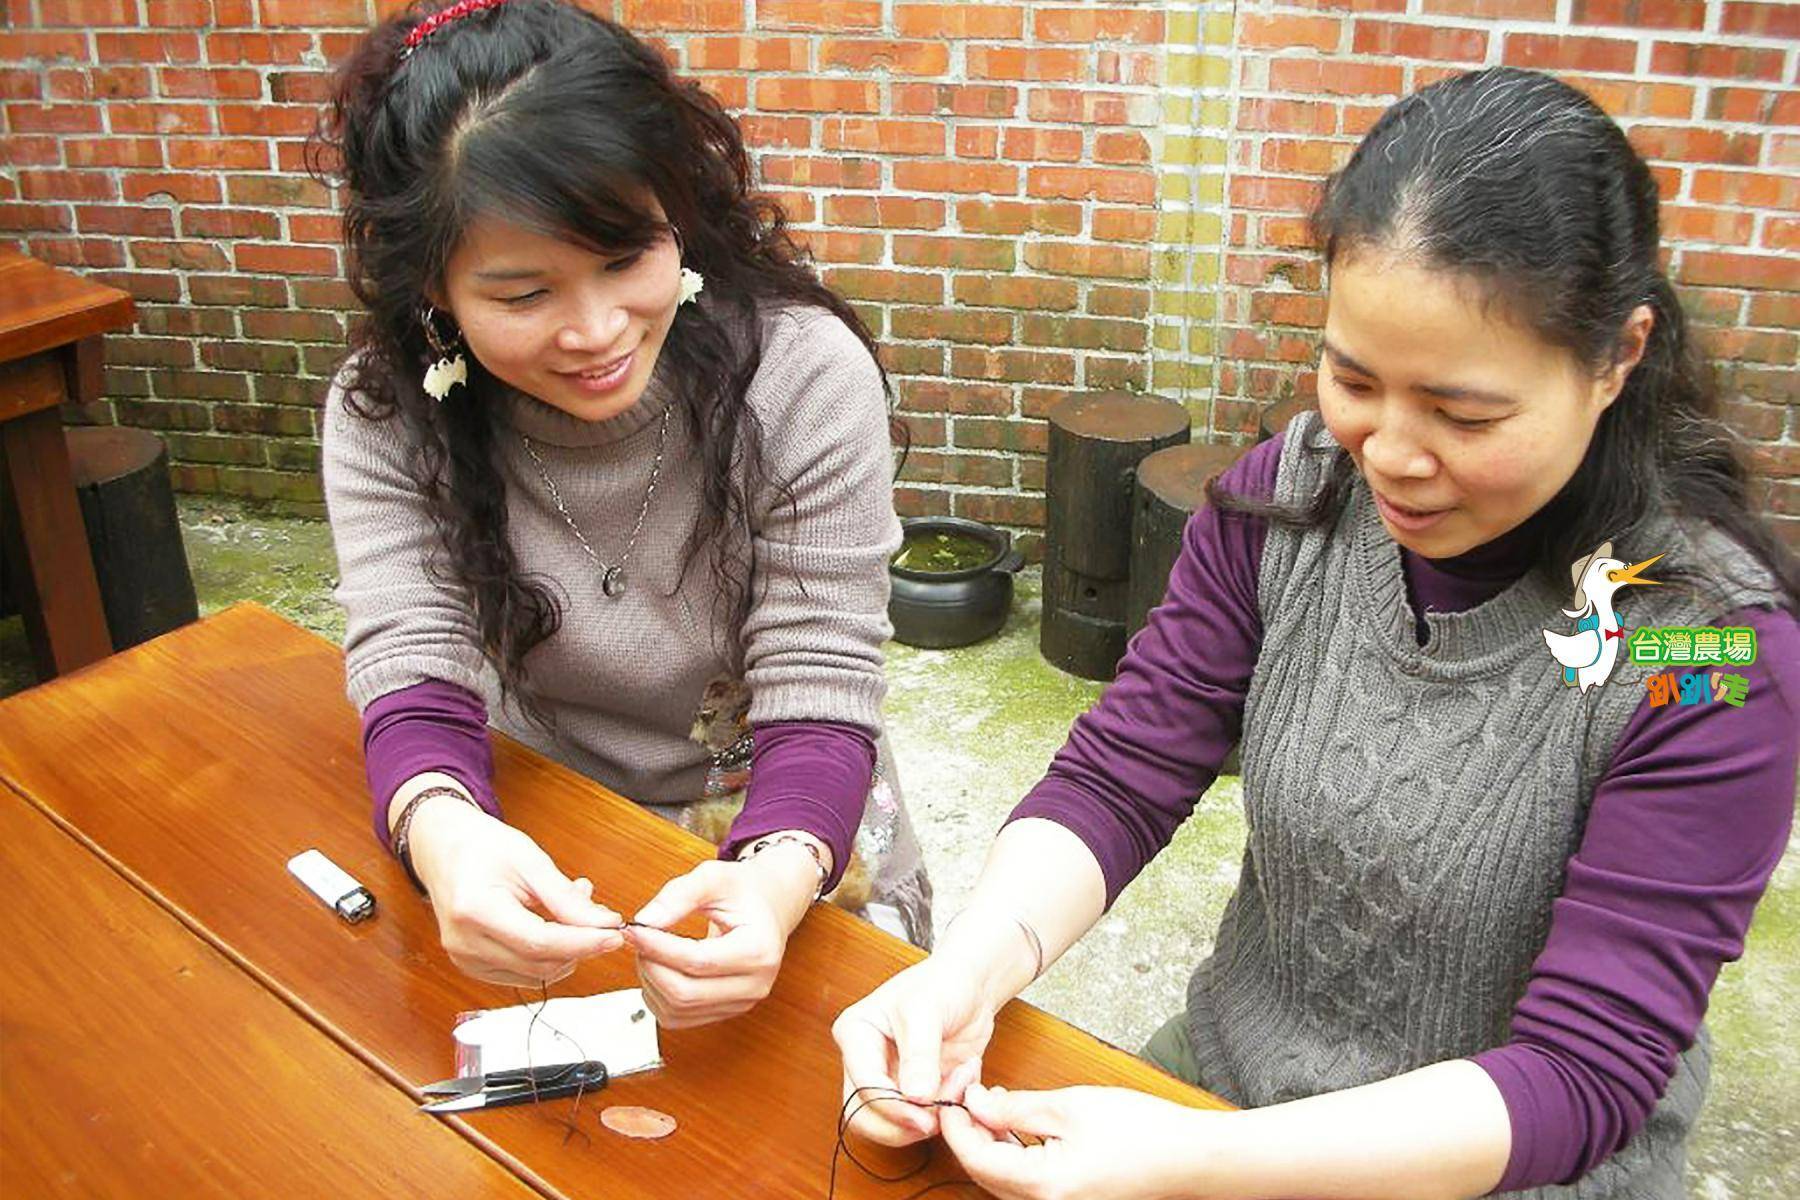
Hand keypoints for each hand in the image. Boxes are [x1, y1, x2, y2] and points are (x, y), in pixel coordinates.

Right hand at [407, 795, 625, 986]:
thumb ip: (565, 897)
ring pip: (536, 974)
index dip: (583, 942)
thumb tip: (603, 924)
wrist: (444, 850)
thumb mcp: (529, 860)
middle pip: (540, 964)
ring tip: (573, 911)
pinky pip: (523, 973)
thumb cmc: (482, 847)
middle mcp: (465, 943)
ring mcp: (465, 960)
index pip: (540, 943)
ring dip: (566, 951)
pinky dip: (548, 956)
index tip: (614, 934)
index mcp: (475, 910)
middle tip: (600, 916)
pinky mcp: (472, 967)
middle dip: (580, 945)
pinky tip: (554, 927)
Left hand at [623, 843, 816, 1028]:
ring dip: (651, 981)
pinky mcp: (724, 1012)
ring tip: (649, 949)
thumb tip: (645, 921)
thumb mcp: (715, 877)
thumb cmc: (745, 892)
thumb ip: (679, 895)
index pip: (698, 961)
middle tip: (639, 938)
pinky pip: (678, 1017)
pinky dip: (657, 996)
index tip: (634, 929)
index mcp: (759, 950)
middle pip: (685, 993)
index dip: (658, 947)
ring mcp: (740, 1003)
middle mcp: (754, 984)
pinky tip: (659, 967)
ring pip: (677, 1010)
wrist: (768, 908)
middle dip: (651, 965)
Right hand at [832, 954, 998, 1147]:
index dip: (891, 1106)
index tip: (924, 1114)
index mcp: (856, 1034)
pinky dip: (948, 1109)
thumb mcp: (927, 1009)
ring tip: (960, 1082)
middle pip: (865, 1116)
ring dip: (930, 1117)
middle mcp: (866, 1061)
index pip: (862, 1085)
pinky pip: (925, 1119)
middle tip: (936, 1116)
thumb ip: (920, 1054)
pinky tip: (965, 1077)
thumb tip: (915, 1096)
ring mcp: (890, 1079)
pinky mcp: (916, 1093)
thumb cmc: (943, 983)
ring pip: (893, 1126)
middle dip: (903, 1124)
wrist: (972, 986)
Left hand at [940, 1084, 1209, 1199]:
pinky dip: (1013, 1156)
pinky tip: (1017, 1126)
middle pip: (986, 1174)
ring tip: (992, 1104)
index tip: (952, 1094)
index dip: (957, 1125)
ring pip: (1004, 1181)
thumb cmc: (1141, 1130)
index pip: (977, 1159)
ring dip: (991, 1144)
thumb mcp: (1070, 1107)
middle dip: (970, 1134)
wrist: (1189, 1157)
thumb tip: (975, 1103)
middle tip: (968, 1094)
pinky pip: (1026, 1184)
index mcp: (1044, 1187)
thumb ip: (1015, 1108)